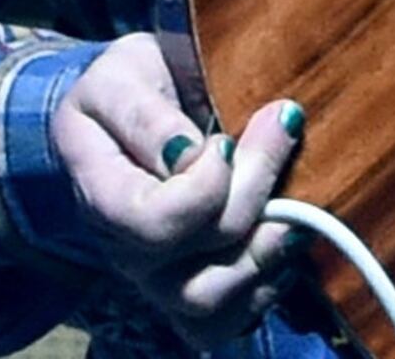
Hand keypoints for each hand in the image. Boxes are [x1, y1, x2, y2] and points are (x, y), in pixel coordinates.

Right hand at [48, 33, 309, 342]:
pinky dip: (268, 285)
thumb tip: (192, 155)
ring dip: (268, 253)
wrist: (126, 111)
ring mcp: (158, 278)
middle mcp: (123, 251)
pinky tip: (288, 236)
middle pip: (193, 267)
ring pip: (213, 304)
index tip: (228, 138)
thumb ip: (146, 116)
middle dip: (254, 195)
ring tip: (296, 196)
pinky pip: (230, 318)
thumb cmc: (128, 87)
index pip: (151, 222)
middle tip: (284, 124)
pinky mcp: (193, 286)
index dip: (205, 186)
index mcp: (98, 192)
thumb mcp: (122, 75)